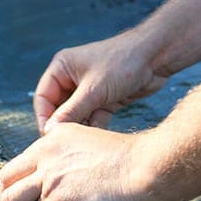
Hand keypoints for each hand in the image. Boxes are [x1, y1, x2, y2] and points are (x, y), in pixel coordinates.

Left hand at [0, 123, 154, 200]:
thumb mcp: (93, 151)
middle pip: (7, 180)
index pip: (22, 162)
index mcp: (55, 138)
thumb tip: (64, 194)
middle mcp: (46, 153)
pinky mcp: (55, 199)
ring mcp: (48, 176)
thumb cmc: (133, 164)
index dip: (18, 185)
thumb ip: (71, 165)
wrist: (147, 168)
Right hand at [34, 32, 168, 133]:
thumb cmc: (123, 62)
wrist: (157, 56)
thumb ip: (71, 111)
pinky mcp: (105, 99)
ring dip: (80, 128)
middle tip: (65, 144)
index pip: (43, 97)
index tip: (49, 137)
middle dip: (63, 125)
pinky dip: (94, 127)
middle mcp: (72, 78)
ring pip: (76, 115)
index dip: (44, 118)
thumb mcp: (93, 90)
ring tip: (83, 143)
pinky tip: (98, 139)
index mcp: (62, 68)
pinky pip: (92, 117)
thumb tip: (51, 131)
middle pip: (58, 109)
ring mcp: (89, 90)